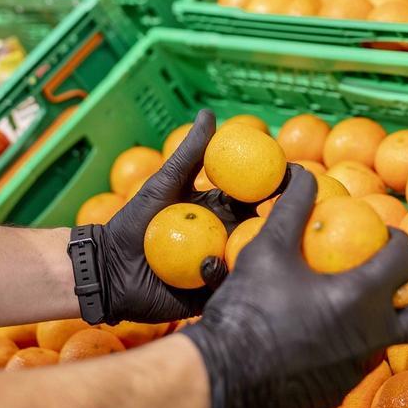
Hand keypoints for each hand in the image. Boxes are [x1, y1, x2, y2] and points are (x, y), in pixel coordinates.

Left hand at [91, 109, 277, 323]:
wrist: (108, 268)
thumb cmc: (134, 223)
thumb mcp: (164, 184)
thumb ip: (189, 154)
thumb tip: (210, 113)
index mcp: (219, 213)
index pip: (255, 197)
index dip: (275, 187)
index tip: (293, 174)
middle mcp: (226, 239)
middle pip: (261, 229)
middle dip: (284, 220)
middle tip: (299, 210)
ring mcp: (221, 268)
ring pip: (250, 260)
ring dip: (262, 252)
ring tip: (267, 243)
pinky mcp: (211, 294)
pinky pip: (229, 286)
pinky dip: (230, 277)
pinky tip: (223, 267)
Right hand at [182, 166, 407, 407]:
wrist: (218, 376)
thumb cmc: (246, 308)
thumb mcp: (266, 249)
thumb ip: (292, 208)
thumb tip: (303, 171)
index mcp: (361, 298)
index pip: (403, 261)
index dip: (401, 242)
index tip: (390, 236)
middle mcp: (372, 338)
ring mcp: (358, 371)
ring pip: (390, 340)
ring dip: (390, 318)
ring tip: (372, 302)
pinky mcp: (338, 392)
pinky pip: (357, 362)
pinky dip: (354, 343)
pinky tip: (328, 333)